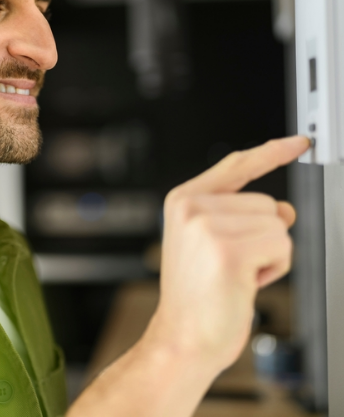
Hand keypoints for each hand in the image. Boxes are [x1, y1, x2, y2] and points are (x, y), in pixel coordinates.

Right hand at [145, 136, 309, 371]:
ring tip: (237, 275)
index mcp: (184, 201)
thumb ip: (244, 216)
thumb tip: (285, 210)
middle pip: (267, 202)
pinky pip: (281, 247)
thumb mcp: (211, 243)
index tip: (297, 142)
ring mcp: (208, 227)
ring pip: (277, 225)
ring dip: (269, 255)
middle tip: (233, 265)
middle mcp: (192, 208)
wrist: (181, 338)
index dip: (270, 152)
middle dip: (263, 237)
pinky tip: (245, 283)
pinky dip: (274, 269)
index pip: (236, 165)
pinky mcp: (228, 250)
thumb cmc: (196, 296)